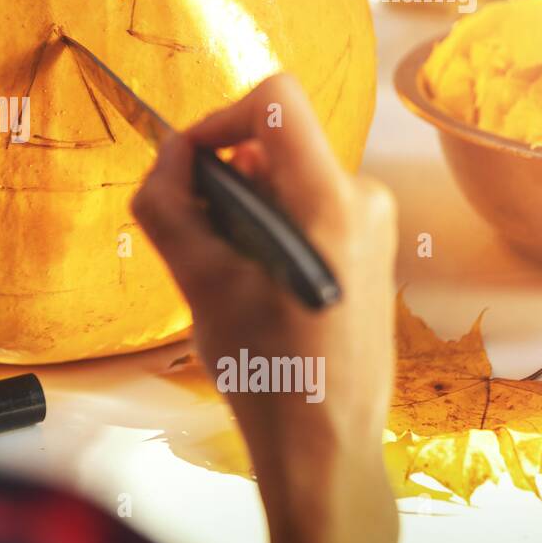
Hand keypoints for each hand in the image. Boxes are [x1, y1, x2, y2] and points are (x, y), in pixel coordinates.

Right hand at [131, 74, 398, 542]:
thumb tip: (170, 155)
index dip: (220, 118)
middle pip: (275, 144)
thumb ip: (169, 205)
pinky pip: (305, 208)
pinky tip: (255, 285)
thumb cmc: (267, 371)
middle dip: (225, 180)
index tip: (190, 166)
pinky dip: (267, 229)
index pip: (276, 99)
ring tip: (228, 275)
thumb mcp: (198, 283)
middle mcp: (363, 199)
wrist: (325, 443)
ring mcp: (372, 224)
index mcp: (329, 201)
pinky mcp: (369, 246)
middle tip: (200, 241)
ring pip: (285, 179)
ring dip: (243, 210)